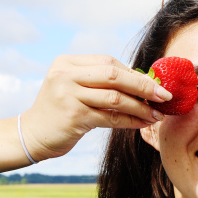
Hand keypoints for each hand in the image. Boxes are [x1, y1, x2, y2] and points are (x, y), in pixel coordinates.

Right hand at [22, 54, 171, 160]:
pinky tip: (142, 124)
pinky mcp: (73, 116)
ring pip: (115, 98)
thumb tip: (143, 81)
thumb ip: (99, 80)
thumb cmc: (60, 111)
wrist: (32, 135)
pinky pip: (110, 118)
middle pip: (114, 75)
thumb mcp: (74, 87)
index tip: (155, 84)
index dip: (135, 73)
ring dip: (140, 107)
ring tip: (156, 115)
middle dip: (143, 86)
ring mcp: (67, 95)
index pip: (109, 62)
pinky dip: (130, 121)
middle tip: (164, 96)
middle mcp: (65, 75)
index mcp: (67, 63)